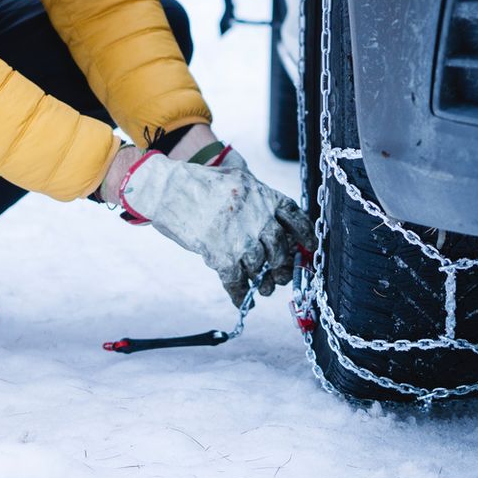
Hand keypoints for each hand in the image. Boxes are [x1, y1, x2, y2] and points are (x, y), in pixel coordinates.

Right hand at [117, 151, 315, 305]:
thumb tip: (278, 222)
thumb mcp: (236, 178)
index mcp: (263, 195)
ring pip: (260, 267)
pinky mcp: (219, 254)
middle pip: (281, 248)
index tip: (310, 248)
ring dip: (264, 282)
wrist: (167, 188)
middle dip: (284, 266)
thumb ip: (258, 196)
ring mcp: (239, 236)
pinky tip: (243, 299)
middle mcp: (256, 216)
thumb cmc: (200, 183)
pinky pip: (237, 281)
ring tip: (264, 288)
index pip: (295, 217)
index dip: (306, 235)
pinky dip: (241, 294)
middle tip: (282, 276)